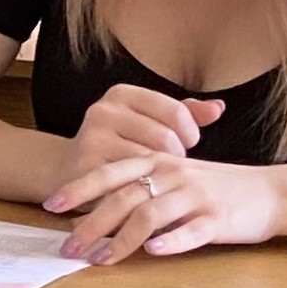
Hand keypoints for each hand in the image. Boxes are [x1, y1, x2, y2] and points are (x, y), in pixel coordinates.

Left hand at [50, 153, 286, 261]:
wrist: (272, 193)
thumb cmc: (217, 187)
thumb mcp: (176, 177)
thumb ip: (139, 188)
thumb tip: (95, 213)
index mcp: (158, 162)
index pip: (110, 173)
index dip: (78, 188)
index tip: (51, 205)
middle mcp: (173, 175)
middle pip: (122, 198)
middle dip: (90, 223)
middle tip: (68, 246)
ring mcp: (196, 197)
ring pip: (149, 216)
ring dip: (121, 240)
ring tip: (100, 259)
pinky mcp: (218, 219)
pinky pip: (191, 230)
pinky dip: (170, 241)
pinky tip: (153, 252)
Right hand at [61, 85, 225, 186]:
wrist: (67, 172)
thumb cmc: (120, 146)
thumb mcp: (149, 122)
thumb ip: (186, 114)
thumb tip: (219, 108)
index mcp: (121, 94)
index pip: (177, 111)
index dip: (190, 134)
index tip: (184, 145)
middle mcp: (103, 111)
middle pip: (166, 139)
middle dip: (175, 159)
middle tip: (167, 168)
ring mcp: (92, 140)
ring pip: (150, 164)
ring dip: (159, 178)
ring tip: (153, 180)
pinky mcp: (87, 169)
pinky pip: (133, 185)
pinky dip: (143, 193)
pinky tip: (142, 194)